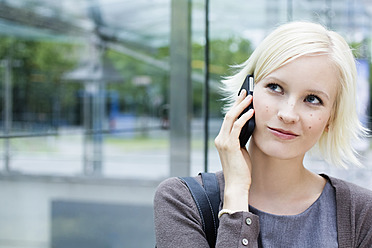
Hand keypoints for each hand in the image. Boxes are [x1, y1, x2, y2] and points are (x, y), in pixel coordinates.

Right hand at [214, 90, 253, 211]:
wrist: (237, 185)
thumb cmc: (241, 170)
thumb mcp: (240, 150)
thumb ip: (241, 139)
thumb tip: (249, 125)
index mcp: (222, 139)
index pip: (227, 119)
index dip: (235, 107)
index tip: (242, 98)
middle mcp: (220, 139)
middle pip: (227, 115)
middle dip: (237, 102)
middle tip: (246, 91)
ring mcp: (223, 142)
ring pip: (230, 118)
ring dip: (241, 106)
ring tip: (250, 97)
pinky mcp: (229, 146)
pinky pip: (236, 127)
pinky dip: (244, 117)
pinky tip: (252, 112)